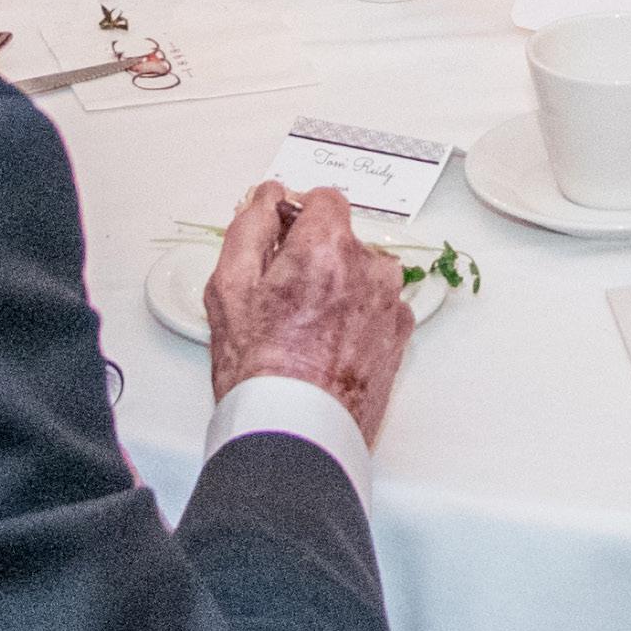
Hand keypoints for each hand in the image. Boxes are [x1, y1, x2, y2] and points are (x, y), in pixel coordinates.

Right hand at [204, 183, 411, 444]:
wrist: (297, 434)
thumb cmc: (260, 369)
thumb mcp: (229, 287)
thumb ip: (250, 227)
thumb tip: (268, 196)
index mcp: (328, 247)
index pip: (324, 200)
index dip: (297, 217)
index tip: (282, 240)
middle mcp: (370, 268)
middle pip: (343, 239)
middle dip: (315, 256)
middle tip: (282, 299)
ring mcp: (390, 304)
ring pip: (361, 273)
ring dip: (337, 286)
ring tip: (304, 329)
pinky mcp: (400, 336)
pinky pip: (377, 306)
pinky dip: (355, 316)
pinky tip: (327, 345)